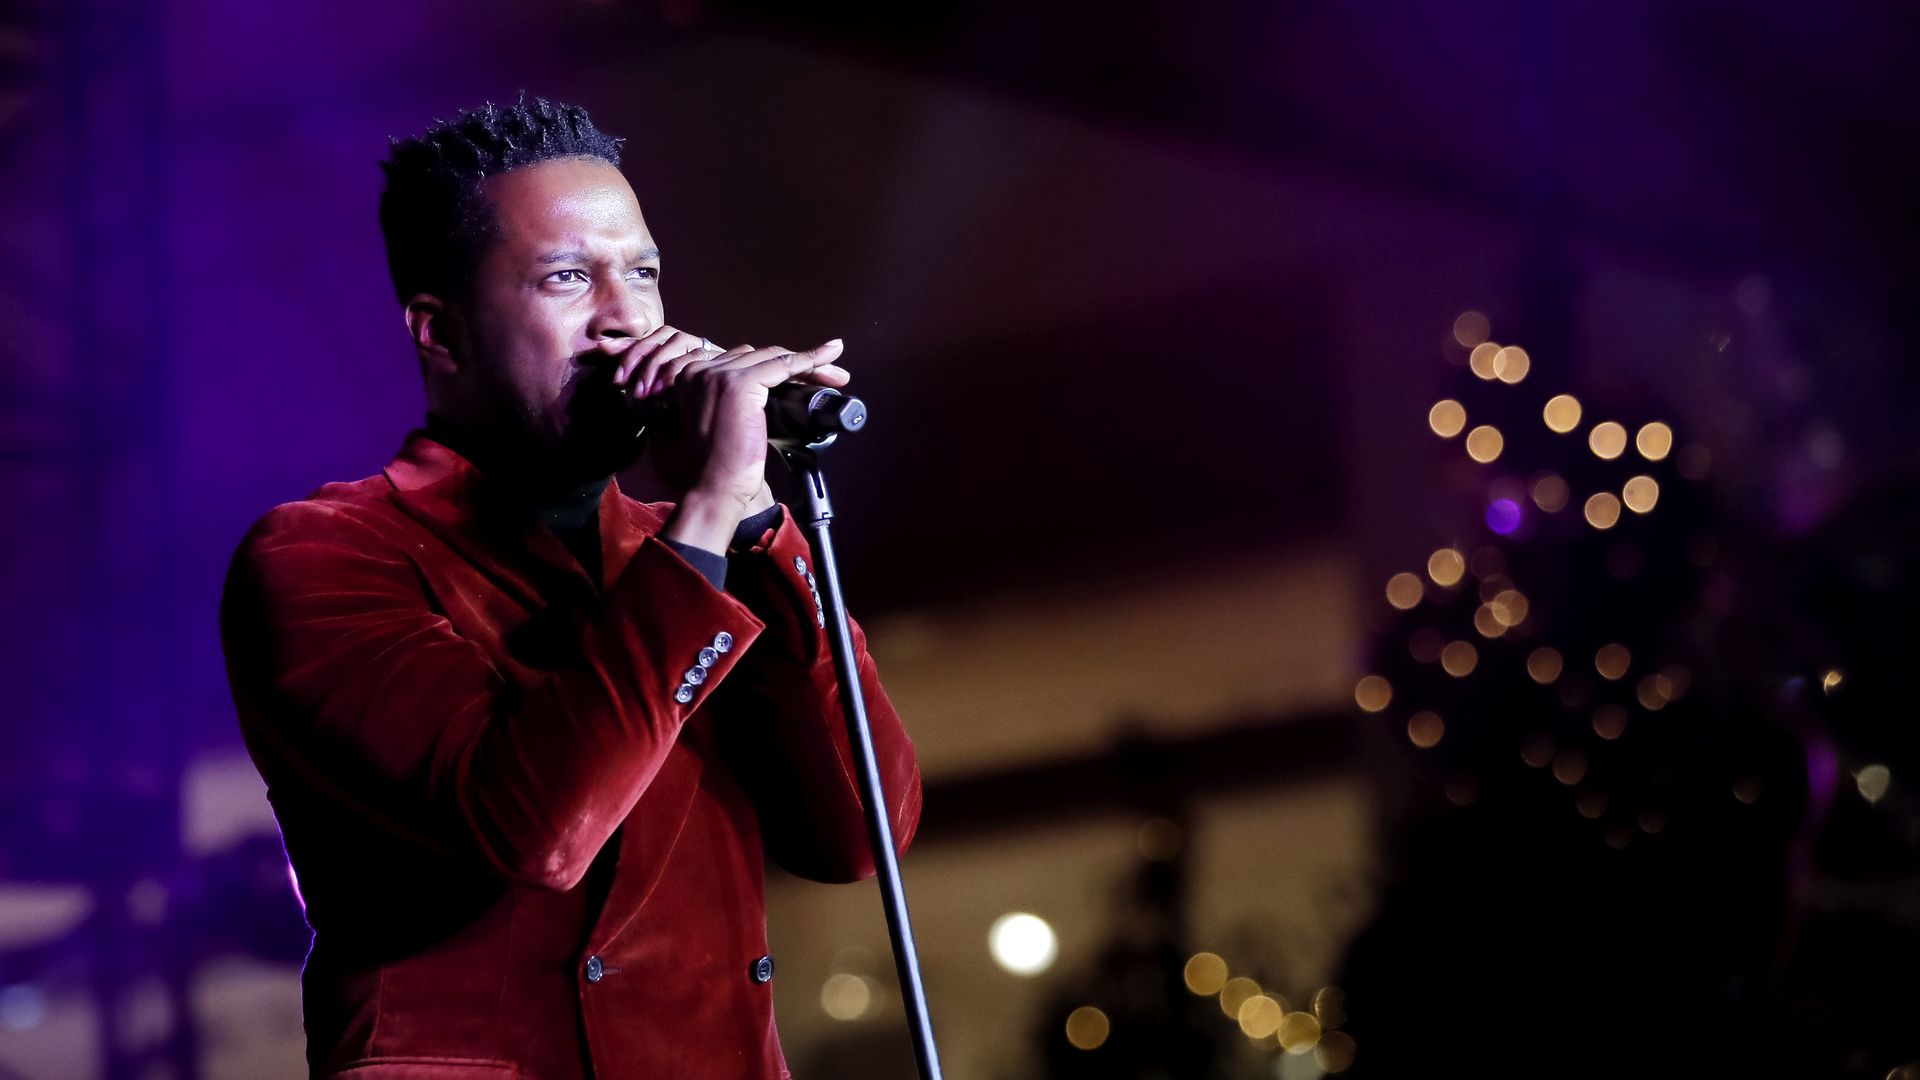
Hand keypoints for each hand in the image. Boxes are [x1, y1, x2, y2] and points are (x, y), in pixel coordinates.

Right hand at [629, 335, 849, 552]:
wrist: (712, 490)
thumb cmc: (716, 468)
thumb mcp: (719, 424)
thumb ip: (732, 402)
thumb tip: (767, 394)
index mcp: (691, 378)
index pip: (742, 362)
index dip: (775, 367)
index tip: (802, 379)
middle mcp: (700, 369)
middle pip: (758, 356)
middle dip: (795, 364)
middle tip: (829, 376)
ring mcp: (718, 375)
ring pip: (772, 358)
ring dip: (809, 363)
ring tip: (836, 374)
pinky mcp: (738, 385)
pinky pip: (782, 365)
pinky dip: (809, 361)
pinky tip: (828, 359)